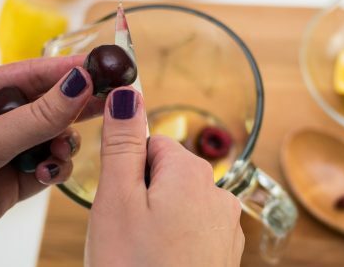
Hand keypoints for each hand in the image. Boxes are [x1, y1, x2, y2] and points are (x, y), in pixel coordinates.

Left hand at [0, 55, 101, 264]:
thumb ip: (37, 117)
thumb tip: (80, 84)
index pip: (31, 73)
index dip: (69, 69)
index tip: (104, 67)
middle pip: (48, 103)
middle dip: (77, 105)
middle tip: (112, 100)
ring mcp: (4, 151)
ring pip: (54, 137)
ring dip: (65, 144)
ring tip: (60, 153)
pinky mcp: (12, 182)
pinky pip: (49, 167)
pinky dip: (56, 170)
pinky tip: (48, 174)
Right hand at [86, 88, 244, 266]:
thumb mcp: (118, 198)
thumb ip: (124, 141)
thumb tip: (128, 93)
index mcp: (190, 172)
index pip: (152, 142)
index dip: (128, 169)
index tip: (119, 198)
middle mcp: (216, 193)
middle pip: (166, 172)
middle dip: (142, 194)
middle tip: (127, 230)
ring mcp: (225, 224)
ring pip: (177, 203)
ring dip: (157, 218)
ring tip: (142, 251)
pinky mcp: (224, 250)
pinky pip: (192, 229)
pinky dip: (174, 240)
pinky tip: (160, 262)